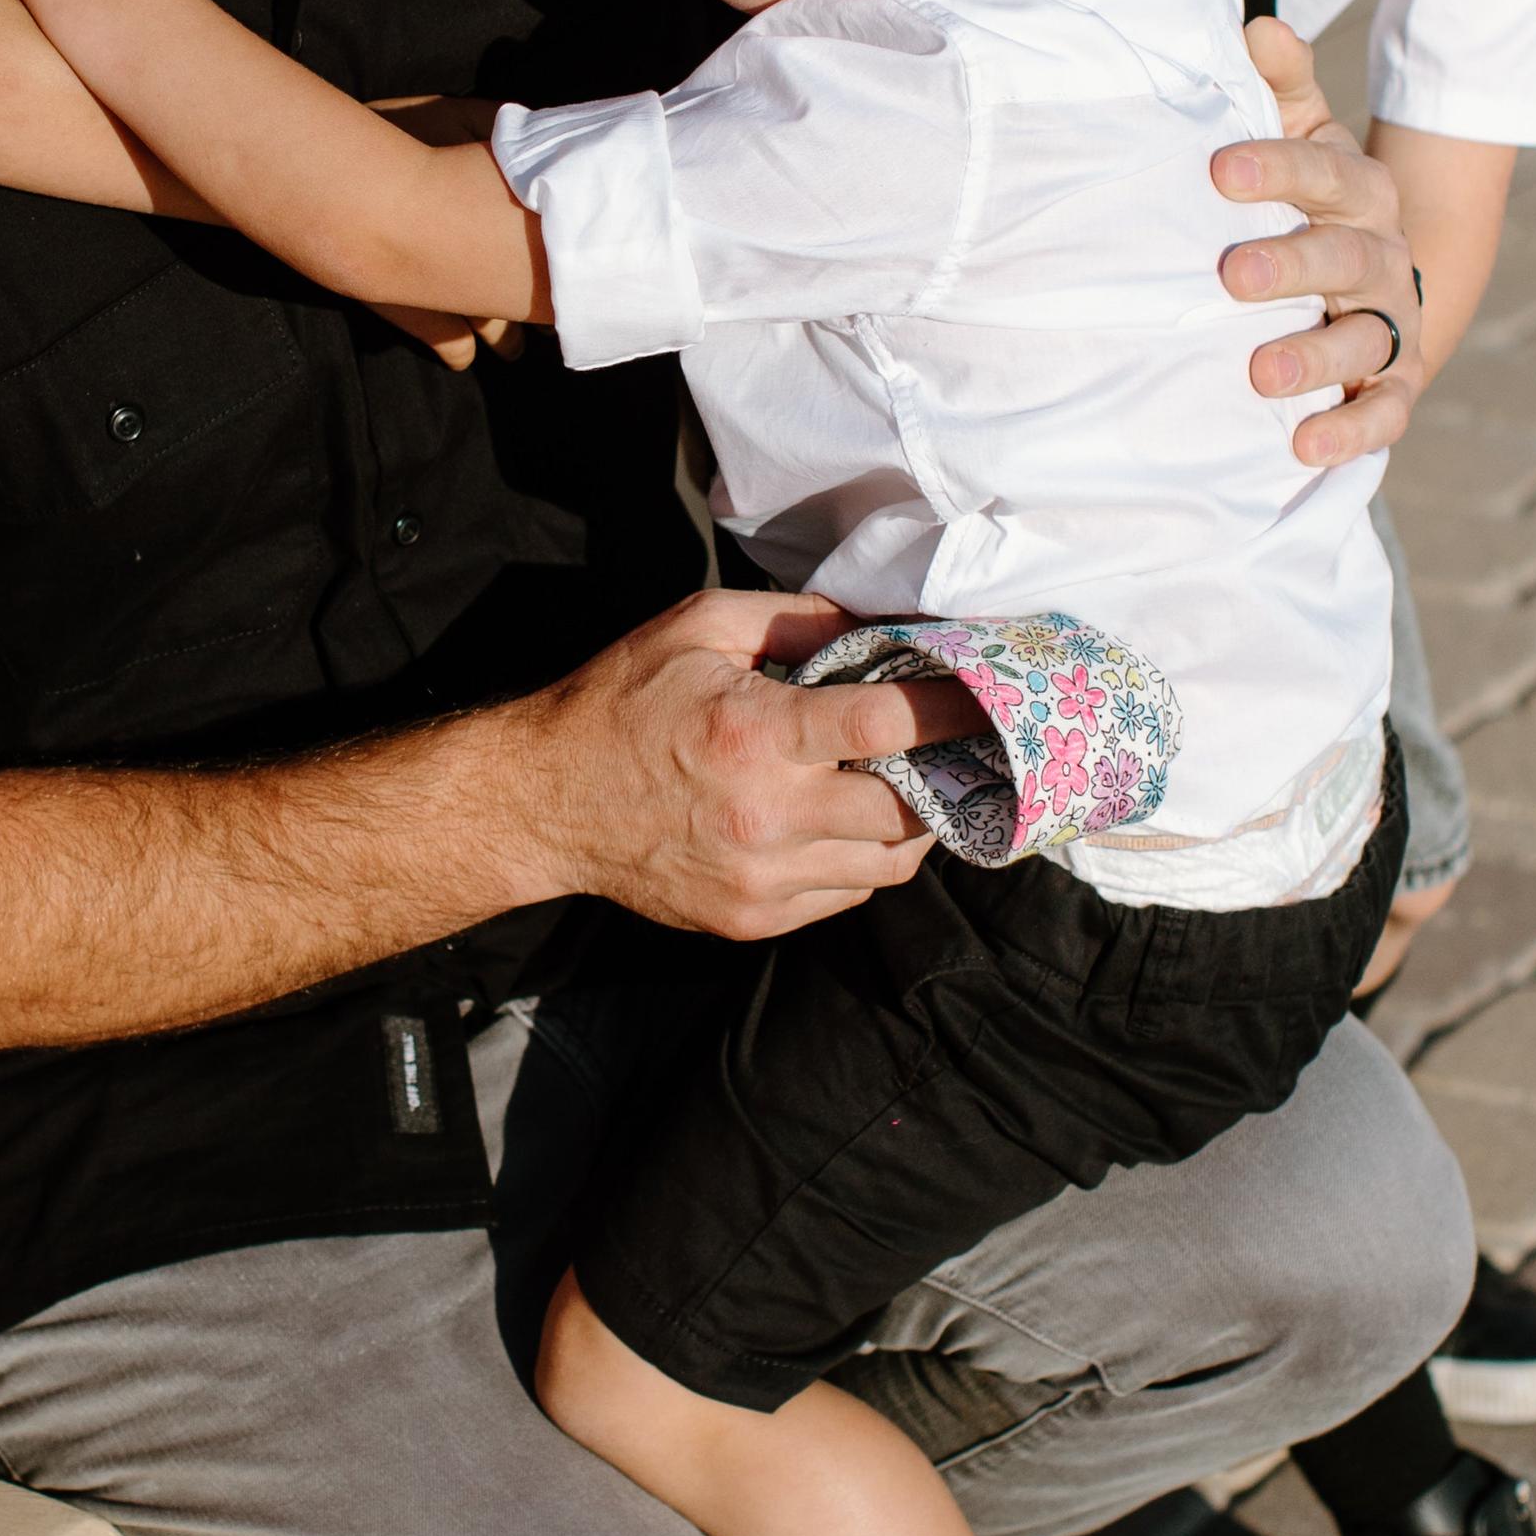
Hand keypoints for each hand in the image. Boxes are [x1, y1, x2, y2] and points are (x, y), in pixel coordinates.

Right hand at [511, 589, 965, 938]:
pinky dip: (861, 862)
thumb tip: (873, 623)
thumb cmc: (619, 703)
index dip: (952, 709)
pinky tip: (844, 826)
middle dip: (943, 778)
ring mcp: (761, 878)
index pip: (889, 725)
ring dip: (912, 828)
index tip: (991, 699)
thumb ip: (791, 616)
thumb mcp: (695, 628)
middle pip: (908, 811)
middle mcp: (767, 815)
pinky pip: (845, 897)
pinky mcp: (750, 919)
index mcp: (756, 733)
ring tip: (908, 790)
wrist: (544, 802)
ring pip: (888, 867)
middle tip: (955, 752)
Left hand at [1217, 20, 1423, 466]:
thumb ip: (1279, 86)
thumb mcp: (1300, 136)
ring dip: (1316, 355)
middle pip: (1344, 257)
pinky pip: (1383, 411)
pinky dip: (1351, 432)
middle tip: (1230, 276)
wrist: (1374, 279)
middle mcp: (1382, 255)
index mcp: (1357, 190)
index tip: (1219, 170)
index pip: (1321, 173)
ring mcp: (1391, 322)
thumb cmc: (1312, 203)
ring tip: (1260, 372)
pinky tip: (1305, 447)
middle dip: (1290, 265)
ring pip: (1365, 337)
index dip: (1275, 170)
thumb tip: (1257, 25)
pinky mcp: (1395, 384)